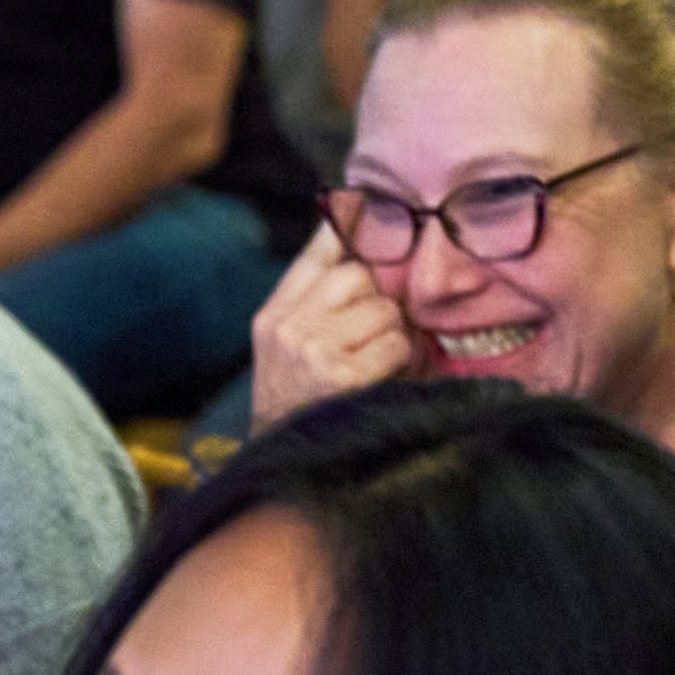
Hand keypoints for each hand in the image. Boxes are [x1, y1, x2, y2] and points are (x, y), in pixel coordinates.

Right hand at [250, 223, 417, 430]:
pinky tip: (385, 378)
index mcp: (274, 316)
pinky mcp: (342, 375)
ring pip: (383, 309)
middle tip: (374, 334)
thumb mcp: (286, 350)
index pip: (316, 253)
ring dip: (393, 335)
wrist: (284, 470)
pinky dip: (401, 362)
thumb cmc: (299, 406)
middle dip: (378, 302)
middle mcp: (289, 327)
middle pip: (358, 275)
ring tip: (379, 361)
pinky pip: (395, 343)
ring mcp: (313, 350)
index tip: (370, 204)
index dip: (350, 226)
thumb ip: (313, 300)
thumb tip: (350, 232)